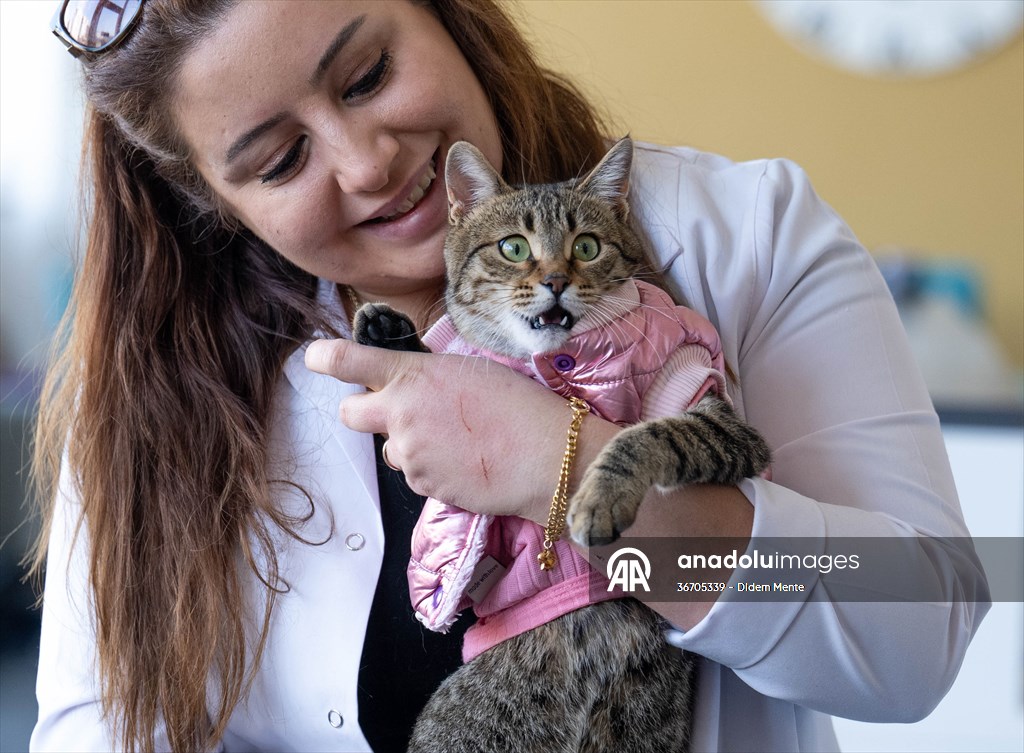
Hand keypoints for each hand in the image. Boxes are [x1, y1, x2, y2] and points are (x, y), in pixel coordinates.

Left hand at [304, 338, 586, 520]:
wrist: (547, 455)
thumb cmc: (519, 405)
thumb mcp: (470, 372)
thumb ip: (428, 376)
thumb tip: (410, 385)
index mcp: (414, 374)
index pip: (349, 361)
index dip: (323, 358)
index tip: (314, 358)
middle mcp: (401, 412)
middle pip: (350, 413)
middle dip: (365, 412)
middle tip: (398, 412)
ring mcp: (410, 452)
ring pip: (390, 449)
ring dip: (411, 445)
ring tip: (456, 442)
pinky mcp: (423, 485)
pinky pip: (415, 475)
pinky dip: (433, 470)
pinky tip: (465, 462)